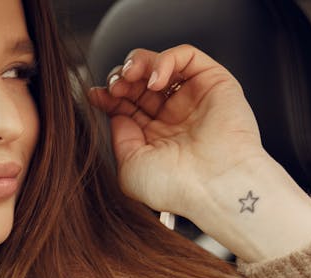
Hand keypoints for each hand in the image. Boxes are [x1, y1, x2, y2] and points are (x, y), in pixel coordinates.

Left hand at [88, 45, 264, 217]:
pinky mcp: (215, 82)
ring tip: (130, 77)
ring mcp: (194, 97)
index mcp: (155, 136)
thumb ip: (120, 137)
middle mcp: (175, 115)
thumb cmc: (176, 187)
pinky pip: (188, 55)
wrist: (213, 187)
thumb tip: (115, 112)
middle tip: (114, 87)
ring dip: (139, 63)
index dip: (109, 95)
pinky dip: (165, 60)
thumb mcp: (130, 167)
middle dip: (121, 78)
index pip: (126, 104)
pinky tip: (155, 81)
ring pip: (161, 63)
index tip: (95, 95)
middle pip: (139, 81)